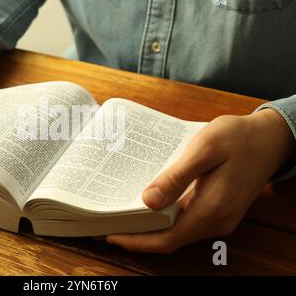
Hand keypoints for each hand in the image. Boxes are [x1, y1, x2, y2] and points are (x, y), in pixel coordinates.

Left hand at [107, 109, 294, 252]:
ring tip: (124, 213)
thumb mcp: (204, 149)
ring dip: (151, 227)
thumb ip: (177, 177)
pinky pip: (186, 221)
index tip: (111, 234)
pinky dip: (165, 218)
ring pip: (178, 232)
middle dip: (139, 236)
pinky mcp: (219, 211)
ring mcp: (219, 218)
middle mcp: (216, 221)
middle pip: (170, 239)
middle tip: (110, 222)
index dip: (137, 241)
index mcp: (211, 209)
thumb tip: (148, 201)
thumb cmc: (237, 138)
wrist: (269, 138)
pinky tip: (150, 203)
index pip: (167, 239)